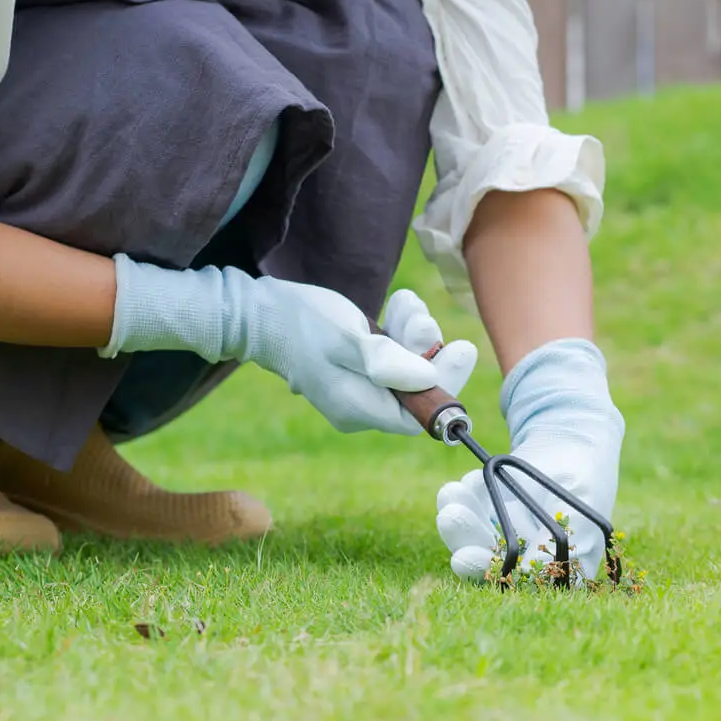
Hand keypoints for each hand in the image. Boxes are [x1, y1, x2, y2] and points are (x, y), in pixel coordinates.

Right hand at [107, 259, 476, 434]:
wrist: (258, 312)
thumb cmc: (300, 322)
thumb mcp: (347, 338)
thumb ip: (386, 362)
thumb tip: (428, 380)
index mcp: (358, 409)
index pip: (420, 415)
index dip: (446, 385)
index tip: (462, 349)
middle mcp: (362, 406)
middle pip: (418, 392)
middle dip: (429, 352)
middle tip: (424, 320)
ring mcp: (360, 388)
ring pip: (408, 369)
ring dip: (416, 334)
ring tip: (406, 305)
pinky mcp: (359, 367)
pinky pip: (393, 356)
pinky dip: (401, 331)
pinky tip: (398, 306)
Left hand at [435, 340, 623, 584]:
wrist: (572, 442)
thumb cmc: (587, 478)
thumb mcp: (579, 509)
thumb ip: (561, 542)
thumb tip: (527, 572)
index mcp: (555, 571)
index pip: (516, 584)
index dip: (487, 573)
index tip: (463, 557)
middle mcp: (528, 561)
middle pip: (487, 565)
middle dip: (465, 542)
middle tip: (451, 517)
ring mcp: (507, 539)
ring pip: (473, 541)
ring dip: (459, 518)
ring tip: (452, 492)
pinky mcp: (491, 517)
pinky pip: (470, 514)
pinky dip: (463, 499)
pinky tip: (468, 483)